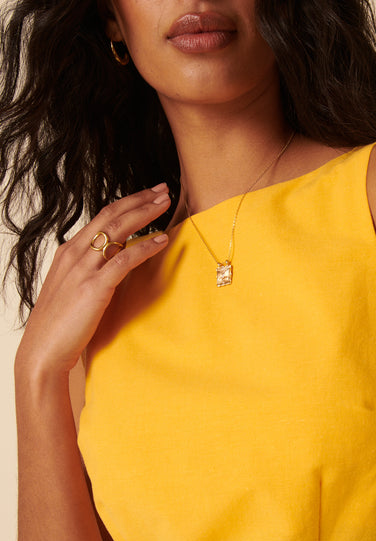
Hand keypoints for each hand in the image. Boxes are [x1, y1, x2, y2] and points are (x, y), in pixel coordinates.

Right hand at [15, 183, 170, 382]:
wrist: (43, 350)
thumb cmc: (60, 322)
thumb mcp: (72, 285)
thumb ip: (91, 267)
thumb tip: (116, 254)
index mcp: (69, 251)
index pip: (102, 216)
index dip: (128, 202)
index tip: (150, 194)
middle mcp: (74, 254)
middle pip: (111, 216)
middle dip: (140, 200)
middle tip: (164, 189)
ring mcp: (84, 269)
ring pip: (118, 231)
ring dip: (145, 214)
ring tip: (166, 204)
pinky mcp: (95, 287)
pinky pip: (124, 260)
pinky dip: (145, 247)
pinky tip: (162, 241)